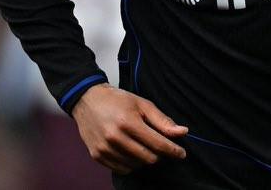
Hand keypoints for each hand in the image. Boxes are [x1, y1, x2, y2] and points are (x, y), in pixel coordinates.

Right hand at [70, 84, 187, 173]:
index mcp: (128, 122)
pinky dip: (131, 164)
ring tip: (142, 144)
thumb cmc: (117, 100)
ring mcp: (104, 148)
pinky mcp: (97, 156)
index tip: (182, 153)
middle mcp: (115, 138)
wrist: (87, 100)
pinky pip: (122, 169)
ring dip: (144, 159)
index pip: (157, 144)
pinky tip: (131, 151)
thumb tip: (183, 132)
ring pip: (136, 166)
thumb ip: (162, 120)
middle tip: (159, 145)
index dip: (173, 151)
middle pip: (148, 158)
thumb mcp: (142, 104)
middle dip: (159, 154)